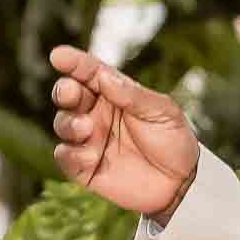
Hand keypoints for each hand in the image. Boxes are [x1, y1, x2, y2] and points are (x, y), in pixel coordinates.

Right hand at [49, 44, 200, 219]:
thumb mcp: (162, 111)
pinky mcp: (83, 167)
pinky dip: (71, 153)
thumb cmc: (173, 140)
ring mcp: (88, 140)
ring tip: (86, 128)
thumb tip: (104, 76)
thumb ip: (132, 95)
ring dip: (68, 123)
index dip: (74, 63)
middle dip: (64, 91)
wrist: (180, 183)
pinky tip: (91, 156)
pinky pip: (65, 156)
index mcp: (114, 93)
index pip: (90, 73)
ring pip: (62, 123)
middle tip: (71, 93)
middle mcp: (97, 113)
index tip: (59, 56)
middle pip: (68, 94)